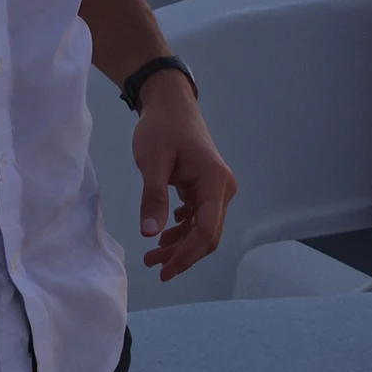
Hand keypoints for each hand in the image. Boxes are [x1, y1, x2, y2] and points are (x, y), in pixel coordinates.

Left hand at [133, 77, 235, 281]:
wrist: (169, 101)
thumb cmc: (161, 126)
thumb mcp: (152, 160)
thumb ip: (153, 196)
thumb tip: (149, 233)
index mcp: (215, 181)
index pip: (207, 230)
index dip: (187, 254)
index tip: (165, 270)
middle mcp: (222, 188)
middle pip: (207, 234)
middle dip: (182, 254)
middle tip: (153, 266)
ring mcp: (215, 188)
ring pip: (202, 228)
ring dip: (180, 245)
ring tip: (152, 256)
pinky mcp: (205, 187)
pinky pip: (197, 217)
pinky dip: (181, 230)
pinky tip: (163, 236)